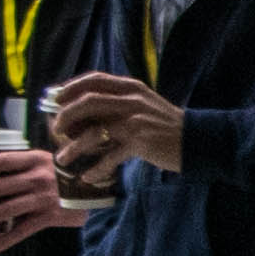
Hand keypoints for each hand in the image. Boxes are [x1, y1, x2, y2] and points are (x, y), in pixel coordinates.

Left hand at [0, 140, 84, 248]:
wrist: (99, 193)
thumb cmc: (70, 178)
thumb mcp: (51, 164)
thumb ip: (28, 167)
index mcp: (37, 160)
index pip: (3, 161)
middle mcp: (39, 177)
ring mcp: (44, 197)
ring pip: (5, 209)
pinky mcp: (51, 216)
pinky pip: (23, 230)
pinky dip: (5, 240)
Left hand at [43, 70, 189, 187]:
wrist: (198, 140)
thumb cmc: (167, 125)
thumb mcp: (144, 104)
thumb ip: (119, 103)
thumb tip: (83, 113)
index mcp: (131, 88)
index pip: (94, 80)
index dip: (70, 88)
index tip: (56, 100)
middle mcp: (131, 100)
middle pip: (87, 102)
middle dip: (65, 117)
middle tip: (57, 131)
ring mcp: (135, 121)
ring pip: (93, 132)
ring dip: (72, 147)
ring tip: (62, 159)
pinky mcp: (140, 142)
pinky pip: (109, 156)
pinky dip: (96, 168)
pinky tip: (88, 176)